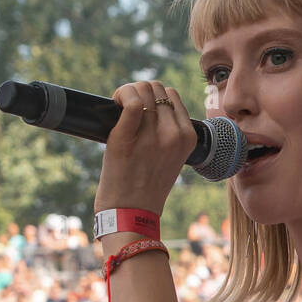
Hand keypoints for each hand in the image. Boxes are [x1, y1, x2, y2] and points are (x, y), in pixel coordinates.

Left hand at [94, 80, 196, 217]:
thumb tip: (148, 107)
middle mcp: (174, 134)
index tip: (141, 111)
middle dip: (139, 93)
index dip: (153, 98)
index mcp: (188, 138)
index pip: (172, 96)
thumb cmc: (146, 189)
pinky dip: (121, 95)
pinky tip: (114, 103)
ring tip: (118, 107)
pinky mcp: (127, 137)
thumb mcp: (171, 160)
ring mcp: (152, 136)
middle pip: (156, 88)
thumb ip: (168, 135)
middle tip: (126, 110)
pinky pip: (130, 101)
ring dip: (128, 92)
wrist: (130, 214)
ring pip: (143, 89)